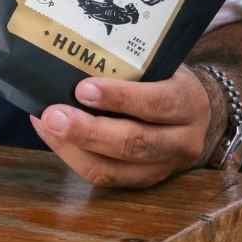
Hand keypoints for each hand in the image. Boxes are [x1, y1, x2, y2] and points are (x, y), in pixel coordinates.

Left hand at [29, 65, 211, 188]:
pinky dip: (73, 157)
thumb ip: (127, 66)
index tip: (83, 88)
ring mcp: (165, 167)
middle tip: (53, 115)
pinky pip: (106, 178)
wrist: (195, 113)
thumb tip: (72, 59)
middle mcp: (182, 141)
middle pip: (134, 143)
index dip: (120, 97)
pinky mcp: (144, 182)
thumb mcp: (159, 66)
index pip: (157, 103)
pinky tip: (52, 136)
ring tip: (47, 126)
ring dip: (74, 148)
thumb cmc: (166, 80)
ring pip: (116, 169)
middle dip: (88, 131)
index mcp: (188, 103)